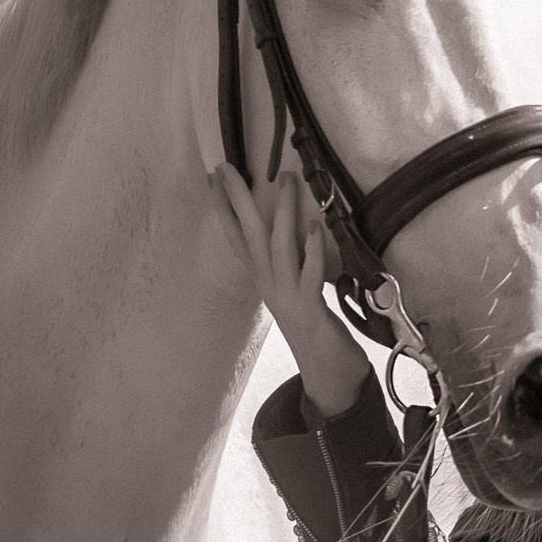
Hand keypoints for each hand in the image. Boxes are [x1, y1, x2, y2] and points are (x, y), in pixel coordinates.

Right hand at [210, 163, 369, 417]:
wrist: (328, 374)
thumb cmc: (315, 328)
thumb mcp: (296, 289)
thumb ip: (292, 260)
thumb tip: (293, 228)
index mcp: (265, 279)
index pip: (238, 237)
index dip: (224, 208)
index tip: (213, 177)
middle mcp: (271, 284)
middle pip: (250, 236)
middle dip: (239, 200)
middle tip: (228, 167)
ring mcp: (289, 297)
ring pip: (281, 248)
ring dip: (282, 213)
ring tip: (284, 181)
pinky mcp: (312, 310)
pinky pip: (310, 275)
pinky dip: (313, 251)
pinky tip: (315, 227)